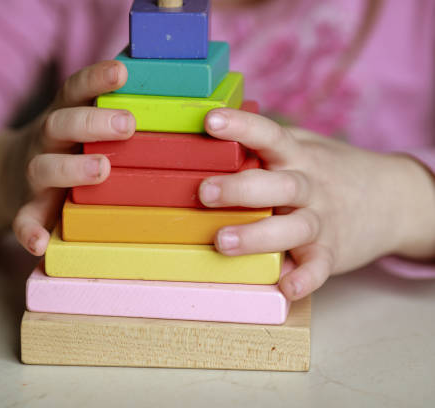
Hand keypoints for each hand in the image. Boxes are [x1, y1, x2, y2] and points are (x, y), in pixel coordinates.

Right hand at [10, 61, 134, 254]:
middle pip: (60, 124)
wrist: (3, 175)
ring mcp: (33, 176)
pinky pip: (22, 221)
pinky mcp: (25, 208)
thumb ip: (108, 101)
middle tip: (127, 124)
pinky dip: (29, 231)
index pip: (75, 90)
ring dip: (71, 168)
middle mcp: (46, 142)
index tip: (121, 72)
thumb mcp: (78, 118)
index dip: (96, 78)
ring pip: (44, 168)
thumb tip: (159, 67)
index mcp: (63, 117)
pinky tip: (40, 244)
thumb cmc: (63, 146)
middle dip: (92, 122)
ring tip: (101, 169)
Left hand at [199, 108, 434, 299]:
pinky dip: (305, 278)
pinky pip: (319, 267)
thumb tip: (207, 143)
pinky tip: (286, 287)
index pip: (270, 134)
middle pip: (279, 185)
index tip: (211, 120)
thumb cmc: (328, 172)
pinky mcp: (331, 252)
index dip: (241, 125)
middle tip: (205, 192)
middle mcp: (309, 186)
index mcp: (298, 156)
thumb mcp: (303, 148)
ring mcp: (322, 221)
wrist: (393, 199)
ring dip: (258, 236)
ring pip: (293, 227)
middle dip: (241, 189)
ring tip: (223, 242)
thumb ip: (265, 147)